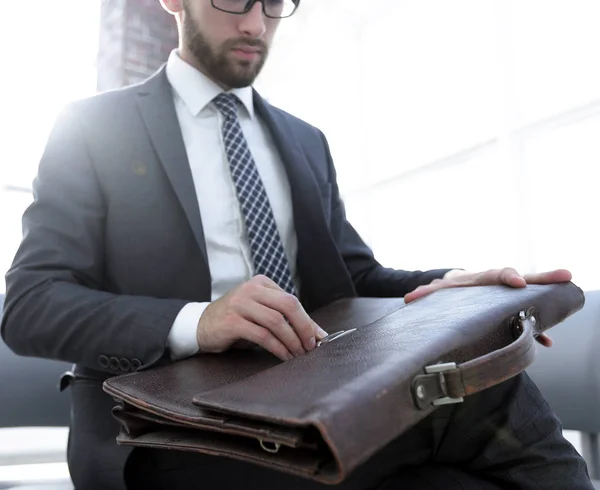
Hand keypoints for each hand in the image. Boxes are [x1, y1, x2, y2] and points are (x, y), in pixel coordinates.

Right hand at [196, 275, 327, 360]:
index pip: (291, 300)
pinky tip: (284, 356)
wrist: (200, 325)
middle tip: (311, 346)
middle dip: (304, 328)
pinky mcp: (232, 321)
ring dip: (292, 341)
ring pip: (277, 321)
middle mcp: (251, 289)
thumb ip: (282, 317)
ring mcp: (240, 303)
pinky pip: (263, 335)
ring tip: (299, 354)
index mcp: (261, 283)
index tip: (320, 337)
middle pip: (288, 306)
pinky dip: (278, 348)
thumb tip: (315, 333)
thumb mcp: (259, 312)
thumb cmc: (235, 320)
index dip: (308, 320)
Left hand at [403, 268, 572, 347]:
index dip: (508, 276)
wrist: (456, 287)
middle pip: (524, 277)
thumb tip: (410, 297)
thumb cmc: (450, 289)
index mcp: (482, 278)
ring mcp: (508, 296)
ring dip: (548, 297)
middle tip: (565, 275)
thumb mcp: (439, 291)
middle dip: (543, 277)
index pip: (496, 274)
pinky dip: (537, 329)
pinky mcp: (512, 309)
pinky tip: (547, 341)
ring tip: (566, 300)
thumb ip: (427, 293)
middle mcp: (498, 284)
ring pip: (532, 294)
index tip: (519, 282)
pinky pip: (529, 316)